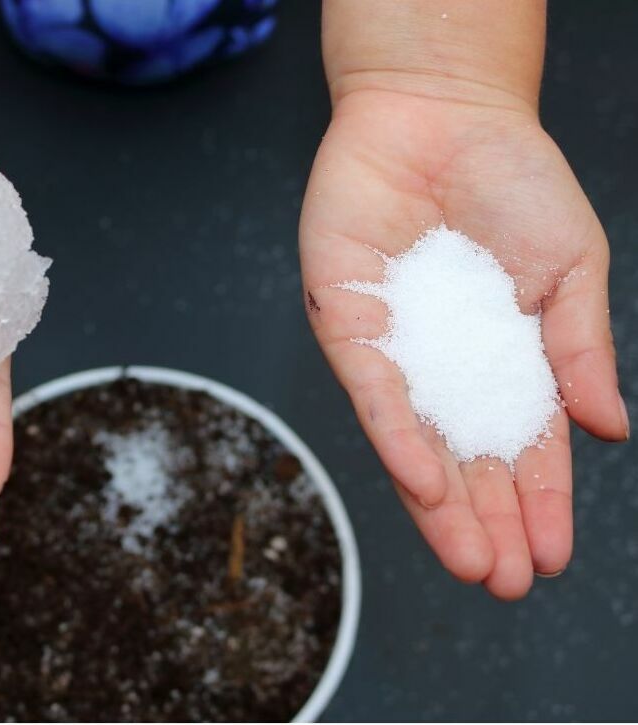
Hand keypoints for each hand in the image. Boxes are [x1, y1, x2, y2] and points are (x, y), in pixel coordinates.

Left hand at [300, 88, 627, 598]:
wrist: (441, 114)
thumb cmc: (511, 181)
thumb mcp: (571, 267)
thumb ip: (580, 347)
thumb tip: (610, 430)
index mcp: (502, 360)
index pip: (520, 448)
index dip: (537, 504)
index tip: (551, 560)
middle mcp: (443, 367)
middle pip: (464, 460)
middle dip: (484, 523)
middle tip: (502, 584)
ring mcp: (394, 349)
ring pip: (414, 441)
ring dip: (438, 503)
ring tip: (468, 557)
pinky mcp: (348, 320)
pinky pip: (370, 388)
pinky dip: (396, 434)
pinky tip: (423, 481)